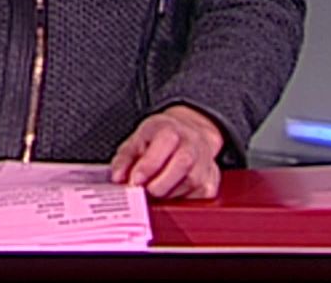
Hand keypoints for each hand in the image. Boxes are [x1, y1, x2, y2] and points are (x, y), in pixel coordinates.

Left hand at [108, 105, 223, 198]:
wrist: (189, 133)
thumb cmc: (160, 138)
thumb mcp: (138, 140)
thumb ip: (125, 158)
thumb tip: (118, 178)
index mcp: (171, 129)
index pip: (164, 143)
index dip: (148, 165)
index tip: (134, 181)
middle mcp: (192, 143)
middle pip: (183, 164)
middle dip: (160, 184)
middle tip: (144, 192)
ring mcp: (206, 161)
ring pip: (191, 184)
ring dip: (169, 194)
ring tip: (155, 191)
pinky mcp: (212, 180)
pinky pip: (199, 197)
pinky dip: (182, 200)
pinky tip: (171, 194)